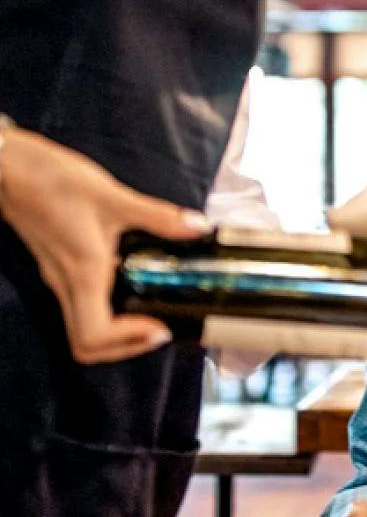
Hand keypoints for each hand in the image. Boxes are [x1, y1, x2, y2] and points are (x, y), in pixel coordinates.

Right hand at [0, 123, 208, 362]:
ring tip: (152, 312)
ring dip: (117, 332)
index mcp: (81, 274)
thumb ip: (158, 216)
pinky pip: (81, 305)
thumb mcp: (113, 197)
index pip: (93, 337)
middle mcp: (66, 284)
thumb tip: (199, 228)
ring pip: (82, 328)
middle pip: (86, 345)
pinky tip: (132, 282)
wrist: (10, 169)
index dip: (127, 343)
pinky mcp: (59, 267)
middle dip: (126, 347)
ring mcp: (59, 278)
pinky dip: (107, 309)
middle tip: (161, 328)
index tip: (160, 329)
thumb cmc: (53, 181)